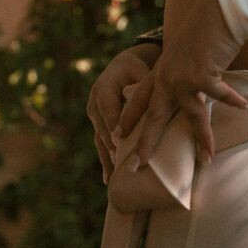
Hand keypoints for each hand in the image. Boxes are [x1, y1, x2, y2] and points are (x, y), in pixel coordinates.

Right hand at [86, 46, 158, 183]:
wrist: (122, 69)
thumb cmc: (135, 69)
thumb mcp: (139, 72)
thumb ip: (142, 86)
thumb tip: (152, 103)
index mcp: (103, 89)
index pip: (108, 109)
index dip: (114, 125)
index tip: (119, 142)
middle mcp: (94, 104)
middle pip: (104, 128)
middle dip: (113, 146)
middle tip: (123, 164)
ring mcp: (94, 118)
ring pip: (101, 140)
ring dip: (109, 158)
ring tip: (117, 178)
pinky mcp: (99, 127)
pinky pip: (101, 145)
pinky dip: (106, 161)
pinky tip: (108, 179)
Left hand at [116, 0, 247, 168]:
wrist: (218, 12)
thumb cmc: (207, 29)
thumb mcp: (186, 50)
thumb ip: (182, 68)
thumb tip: (189, 83)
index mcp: (161, 70)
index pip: (139, 99)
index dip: (128, 118)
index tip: (115, 136)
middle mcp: (167, 76)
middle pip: (154, 117)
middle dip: (145, 143)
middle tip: (134, 166)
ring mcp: (183, 77)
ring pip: (191, 116)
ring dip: (202, 138)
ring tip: (207, 157)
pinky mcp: (202, 75)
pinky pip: (220, 97)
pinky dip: (234, 101)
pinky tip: (246, 107)